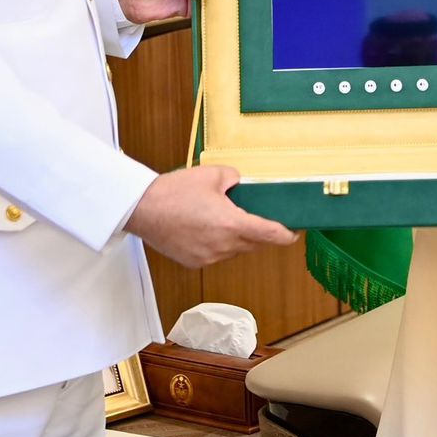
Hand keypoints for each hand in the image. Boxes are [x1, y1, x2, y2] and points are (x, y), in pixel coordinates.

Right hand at [125, 166, 297, 267]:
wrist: (142, 209)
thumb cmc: (174, 191)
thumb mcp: (212, 174)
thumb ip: (235, 179)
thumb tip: (241, 185)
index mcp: (232, 224)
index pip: (270, 235)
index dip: (286, 235)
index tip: (294, 233)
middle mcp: (223, 245)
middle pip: (254, 244)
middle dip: (260, 233)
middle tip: (259, 218)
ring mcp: (208, 257)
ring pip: (235, 250)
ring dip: (237, 238)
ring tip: (224, 217)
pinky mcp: (195, 262)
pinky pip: (216, 254)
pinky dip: (218, 243)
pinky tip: (206, 228)